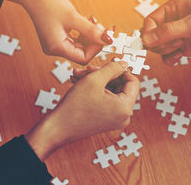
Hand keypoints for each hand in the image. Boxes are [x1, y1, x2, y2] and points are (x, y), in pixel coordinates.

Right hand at [4, 0, 111, 64]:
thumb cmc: (48, 3)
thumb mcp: (73, 17)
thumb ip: (91, 30)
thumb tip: (106, 40)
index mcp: (57, 47)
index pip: (83, 58)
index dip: (96, 48)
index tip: (103, 35)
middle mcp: (55, 49)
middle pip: (82, 52)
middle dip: (94, 40)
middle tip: (102, 26)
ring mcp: (55, 43)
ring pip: (80, 45)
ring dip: (90, 34)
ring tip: (93, 20)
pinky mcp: (56, 37)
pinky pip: (74, 39)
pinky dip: (83, 32)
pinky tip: (86, 21)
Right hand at [25, 61, 139, 160]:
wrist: (57, 128)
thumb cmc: (74, 107)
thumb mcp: (94, 80)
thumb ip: (112, 69)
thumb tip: (124, 64)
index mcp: (125, 108)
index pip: (133, 82)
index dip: (122, 70)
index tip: (111, 63)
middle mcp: (123, 116)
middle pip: (120, 86)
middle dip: (103, 74)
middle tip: (89, 68)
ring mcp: (114, 119)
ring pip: (110, 91)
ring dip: (95, 80)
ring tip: (79, 74)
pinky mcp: (105, 120)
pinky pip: (104, 99)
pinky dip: (94, 89)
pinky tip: (79, 81)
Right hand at [141, 0, 190, 64]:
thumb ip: (168, 32)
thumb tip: (146, 39)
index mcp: (172, 9)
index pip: (149, 22)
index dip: (148, 33)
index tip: (151, 42)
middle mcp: (172, 22)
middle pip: (151, 36)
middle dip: (160, 43)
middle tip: (176, 42)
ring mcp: (177, 36)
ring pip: (158, 48)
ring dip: (166, 51)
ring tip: (181, 47)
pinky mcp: (183, 48)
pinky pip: (167, 56)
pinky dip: (171, 59)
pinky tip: (181, 56)